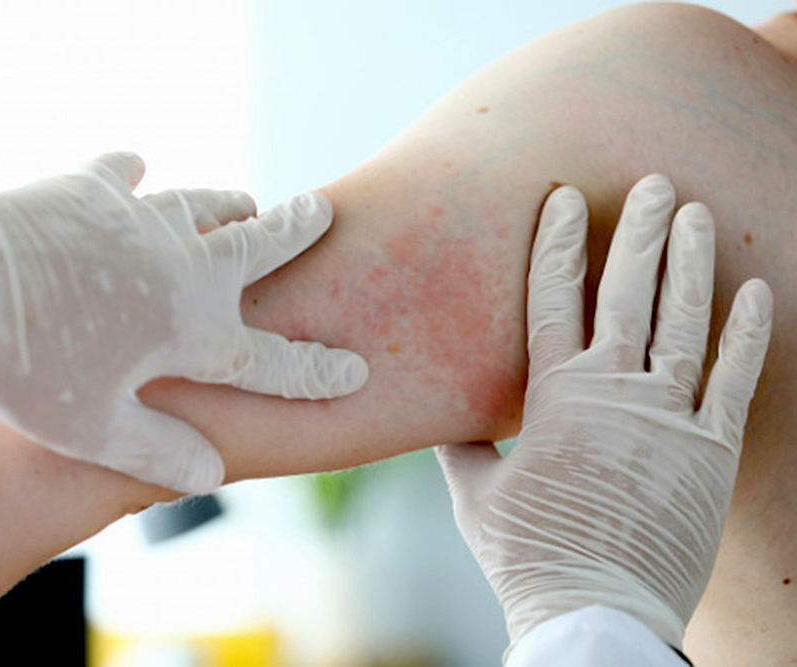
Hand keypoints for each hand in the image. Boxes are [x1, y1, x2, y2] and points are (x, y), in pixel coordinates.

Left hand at [0, 153, 368, 492]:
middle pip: (261, 245)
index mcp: (194, 333)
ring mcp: (142, 221)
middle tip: (323, 210)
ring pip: (206, 203)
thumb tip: (213, 473)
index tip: (357, 369)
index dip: (318, 371)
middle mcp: (185, 269)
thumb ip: (161, 453)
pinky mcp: (92, 189)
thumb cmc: (30, 369)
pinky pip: (124, 172)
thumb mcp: (94, 433)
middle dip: (299, 230)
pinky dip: (133, 172)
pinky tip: (137, 168)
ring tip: (247, 202)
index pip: (275, 360)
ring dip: (230, 204)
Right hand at [438, 175, 771, 650]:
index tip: (566, 198)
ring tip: (697, 213)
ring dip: (691, 263)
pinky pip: (734, 379)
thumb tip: (438, 420)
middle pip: (625, 292)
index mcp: (551, 396)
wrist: (593, 610)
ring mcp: (666, 417)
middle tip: (655, 183)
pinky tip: (756, 291)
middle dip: (639, 231)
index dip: (557, 243)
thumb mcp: (474, 496)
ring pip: (682, 321)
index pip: (551, 298)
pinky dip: (747, 334)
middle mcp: (611, 391)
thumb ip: (461, 446)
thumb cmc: (527, 554)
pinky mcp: (709, 450)